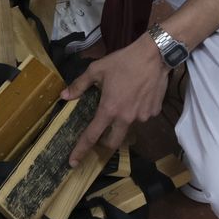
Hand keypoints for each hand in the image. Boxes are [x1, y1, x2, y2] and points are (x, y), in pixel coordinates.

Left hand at [65, 37, 169, 166]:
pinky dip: (137, 110)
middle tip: (100, 136)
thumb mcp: (96, 69)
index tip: (73, 162)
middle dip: (105, 144)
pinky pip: (142, 116)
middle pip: (113, 142)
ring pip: (129, 125)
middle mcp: (126, 118)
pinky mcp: (155, 112)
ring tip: (124, 99)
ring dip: (123, 119)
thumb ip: (79, 85)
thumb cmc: (123, 61)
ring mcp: (142, 117)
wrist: (154, 55)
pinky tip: (137, 95)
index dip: (81, 150)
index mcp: (109, 109)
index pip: (92, 136)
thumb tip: (64, 96)